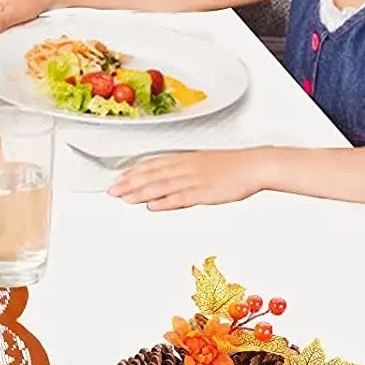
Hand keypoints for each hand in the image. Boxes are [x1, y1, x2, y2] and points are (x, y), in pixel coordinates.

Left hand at [108, 149, 266, 210]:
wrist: (253, 166)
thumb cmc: (229, 166)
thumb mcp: (200, 163)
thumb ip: (181, 170)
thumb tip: (165, 177)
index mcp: (183, 158)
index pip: (151, 164)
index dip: (132, 172)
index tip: (118, 179)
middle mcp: (184, 167)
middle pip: (151, 175)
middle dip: (129, 183)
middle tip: (112, 191)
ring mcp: (193, 179)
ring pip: (161, 186)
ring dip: (140, 192)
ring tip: (124, 198)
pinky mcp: (204, 192)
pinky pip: (181, 198)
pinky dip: (165, 202)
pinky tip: (152, 206)